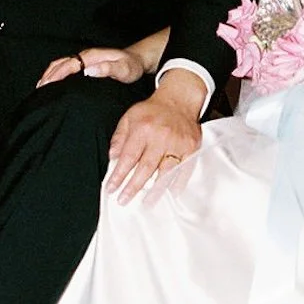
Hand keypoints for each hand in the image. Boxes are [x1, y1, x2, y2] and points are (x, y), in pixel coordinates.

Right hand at [36, 47, 147, 88]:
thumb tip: (88, 71)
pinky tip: (52, 84)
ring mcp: (84, 58)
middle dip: (47, 76)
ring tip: (40, 89)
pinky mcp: (85, 63)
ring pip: (61, 64)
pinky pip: (66, 66)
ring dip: (49, 74)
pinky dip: (55, 73)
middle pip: (60, 64)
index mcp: (91, 57)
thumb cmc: (131, 67)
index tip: (46, 86)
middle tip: (37, 92)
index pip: (68, 65)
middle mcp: (85, 56)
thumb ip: (108, 69)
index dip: (56, 75)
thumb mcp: (124, 70)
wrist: (137, 59)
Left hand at [106, 77, 202, 203]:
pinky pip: (185, 169)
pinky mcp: (191, 147)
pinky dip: (179, 182)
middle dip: (133, 187)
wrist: (179, 99)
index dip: (118, 175)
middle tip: (123, 200)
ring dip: (155, 190)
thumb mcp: (130, 118)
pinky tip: (171, 192)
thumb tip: (112, 159)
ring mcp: (178, 143)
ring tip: (147, 203)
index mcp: (142, 129)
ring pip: (166, 172)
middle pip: (145, 168)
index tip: (111, 188)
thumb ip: (119, 138)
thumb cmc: (152, 111)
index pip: (128, 158)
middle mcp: (160, 137)